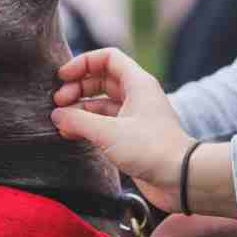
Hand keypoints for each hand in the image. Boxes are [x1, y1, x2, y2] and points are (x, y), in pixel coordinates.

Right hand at [51, 48, 195, 212]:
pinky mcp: (130, 136)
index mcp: (137, 83)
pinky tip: (71, 134)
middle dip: (78, 88)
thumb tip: (57, 115)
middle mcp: (136, 95)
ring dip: (80, 109)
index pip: (107, 58)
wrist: (180, 179)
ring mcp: (133, 116)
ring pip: (100, 103)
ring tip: (60, 121)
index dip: (83, 63)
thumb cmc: (151, 149)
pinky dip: (87, 126)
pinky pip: (104, 124)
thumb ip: (79, 121)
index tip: (63, 77)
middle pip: (101, 80)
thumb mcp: (109, 132)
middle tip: (58, 102)